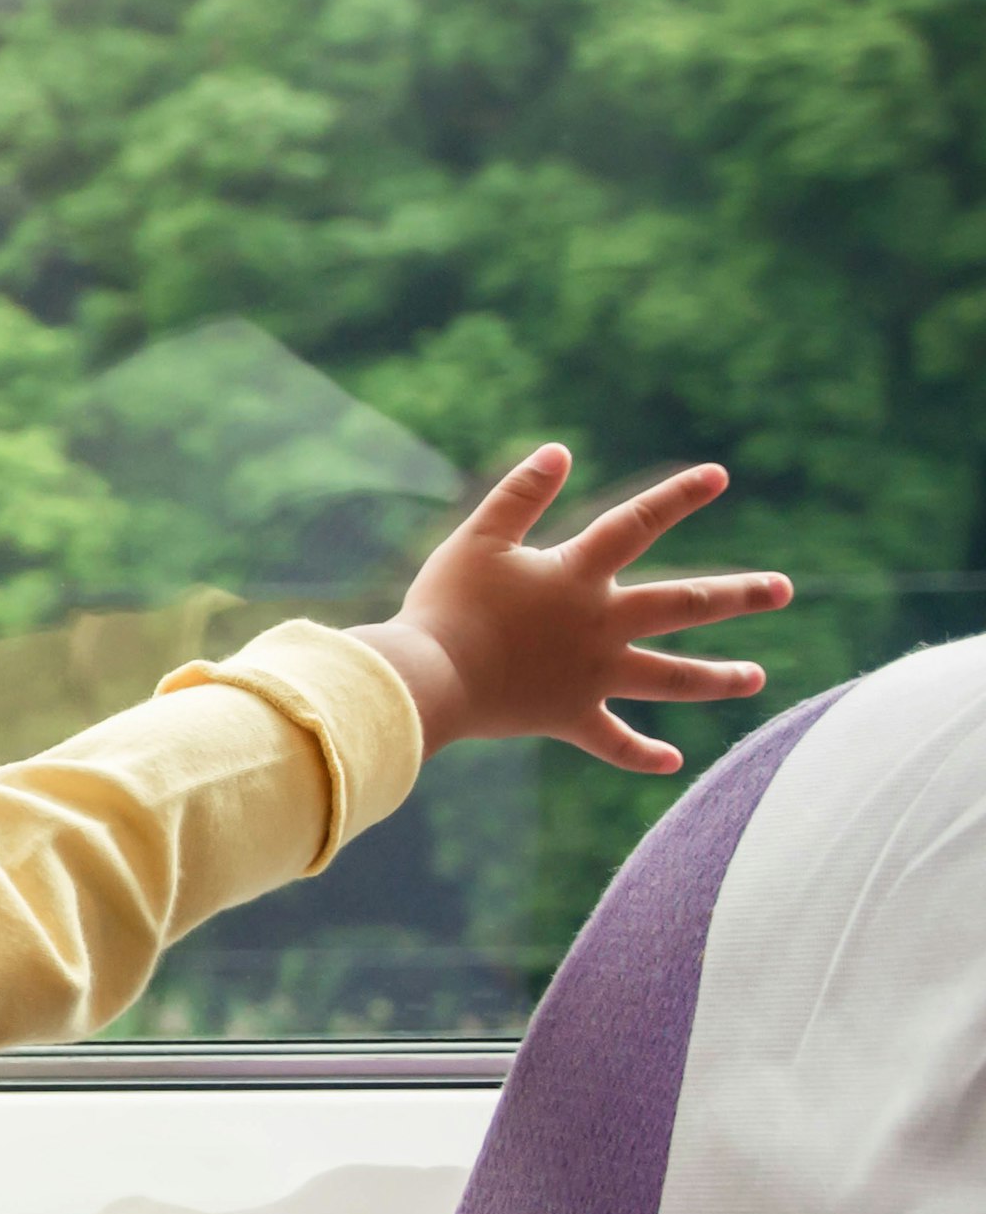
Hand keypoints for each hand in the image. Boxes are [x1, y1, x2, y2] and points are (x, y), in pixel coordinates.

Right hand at [350, 446, 789, 771]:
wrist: (430, 677)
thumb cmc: (446, 604)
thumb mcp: (477, 538)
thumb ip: (519, 494)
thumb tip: (560, 451)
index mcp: (577, 575)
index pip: (637, 524)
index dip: (678, 497)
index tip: (720, 476)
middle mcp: (600, 625)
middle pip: (683, 605)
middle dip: (738, 596)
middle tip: (783, 589)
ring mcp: (591, 675)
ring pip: (670, 678)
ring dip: (718, 678)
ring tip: (757, 677)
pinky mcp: (569, 716)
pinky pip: (613, 741)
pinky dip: (642, 754)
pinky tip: (673, 761)